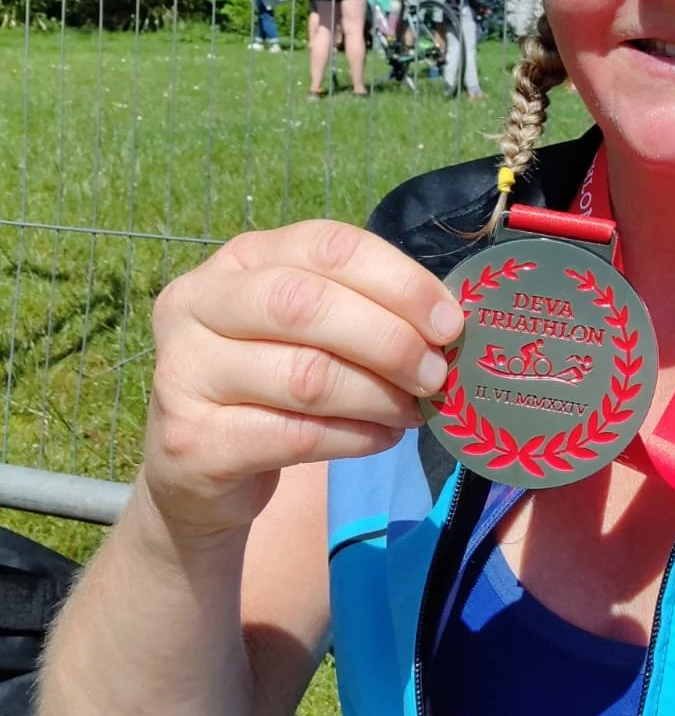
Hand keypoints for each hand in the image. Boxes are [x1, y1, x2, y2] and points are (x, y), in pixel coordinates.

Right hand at [145, 222, 463, 536]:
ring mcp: (184, 373)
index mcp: (239, 258)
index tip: (449, 321)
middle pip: (307, 304)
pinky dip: (355, 436)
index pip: (327, 246)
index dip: (397, 280)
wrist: (196, 469)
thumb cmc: (268, 381)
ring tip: (414, 410)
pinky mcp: (191, 442)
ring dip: (379, 395)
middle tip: (436, 373)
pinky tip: (382, 437)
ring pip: (305, 375)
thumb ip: (361, 309)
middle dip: (389, 340)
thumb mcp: (304, 327)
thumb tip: (445, 323)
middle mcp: (198, 303)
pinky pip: (295, 435)